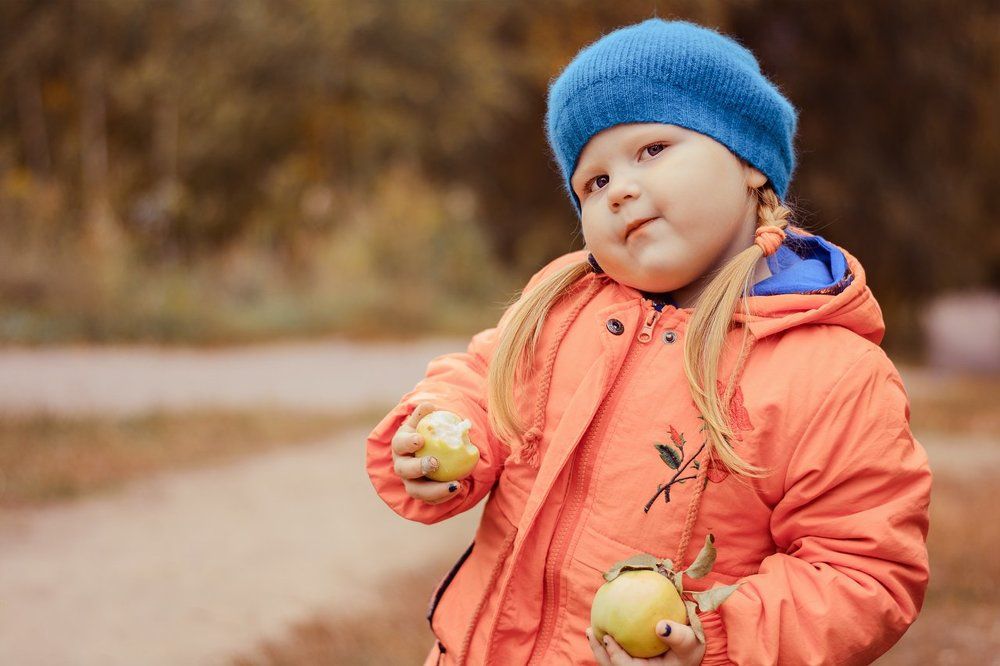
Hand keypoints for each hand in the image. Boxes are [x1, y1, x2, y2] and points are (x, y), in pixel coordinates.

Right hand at [390, 402, 463, 503]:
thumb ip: (426, 415)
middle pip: (404, 470)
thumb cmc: (430, 433)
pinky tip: (458, 487)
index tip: (420, 439)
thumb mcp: (426, 422)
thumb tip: (429, 406)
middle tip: (434, 463)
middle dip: (418, 467)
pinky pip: (431, 499)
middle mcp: (402, 465)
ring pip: (416, 490)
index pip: (399, 443)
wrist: (432, 450)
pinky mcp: (422, 493)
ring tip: (454, 484)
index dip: (407, 442)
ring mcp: (411, 481)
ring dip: (434, 489)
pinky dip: (444, 495)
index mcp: (401, 444)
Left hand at [586, 620, 705, 665]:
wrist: (696, 650)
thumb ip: (677, 636)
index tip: (607, 637)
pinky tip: (605, 629)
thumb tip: (660, 627)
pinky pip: (618, 654)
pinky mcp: (636, 661)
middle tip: (590, 632)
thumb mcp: (690, 643)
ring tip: (591, 631)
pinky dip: (609, 645)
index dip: (614, 655)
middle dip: (600, 652)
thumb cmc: (692, 647)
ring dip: (601, 649)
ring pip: (613, 662)